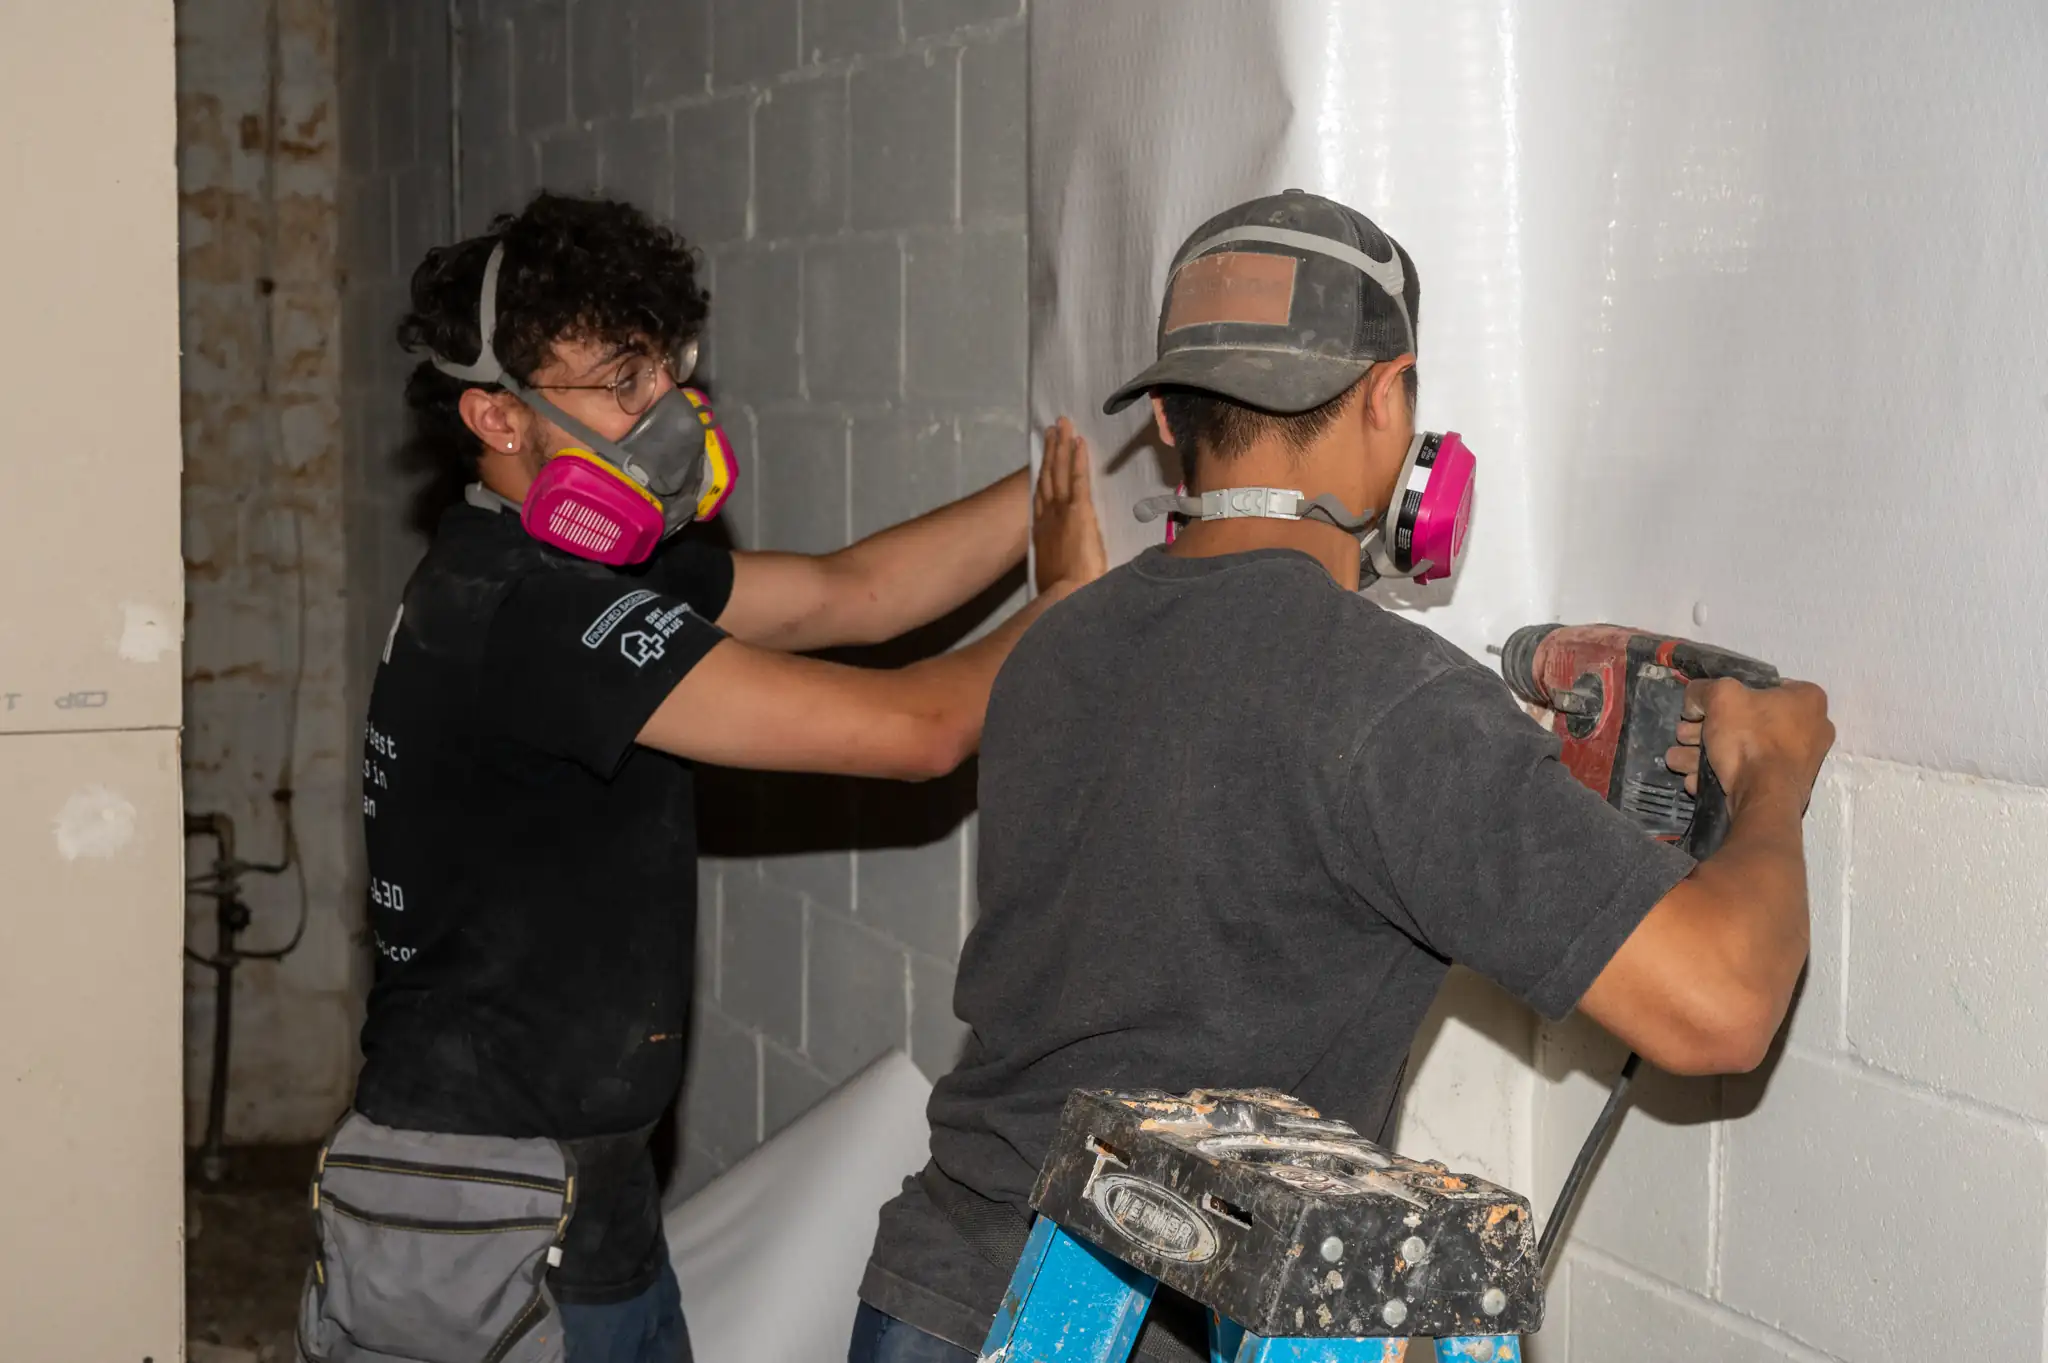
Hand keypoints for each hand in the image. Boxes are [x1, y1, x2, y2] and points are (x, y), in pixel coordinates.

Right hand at [1032, 416, 1107, 593]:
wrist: (1065, 597)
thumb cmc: (1065, 593)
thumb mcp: (1055, 574)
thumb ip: (1059, 560)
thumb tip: (1063, 561)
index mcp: (1042, 532)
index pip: (1041, 497)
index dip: (1043, 475)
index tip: (1044, 459)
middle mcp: (1047, 516)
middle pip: (1047, 477)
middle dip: (1050, 451)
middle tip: (1052, 429)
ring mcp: (1061, 512)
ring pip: (1059, 472)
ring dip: (1060, 447)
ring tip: (1061, 426)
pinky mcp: (1078, 512)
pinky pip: (1078, 479)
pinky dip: (1077, 459)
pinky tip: (1078, 441)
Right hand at [1666, 677, 1833, 813]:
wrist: (1763, 796)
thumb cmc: (1750, 737)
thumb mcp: (1720, 696)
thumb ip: (1703, 689)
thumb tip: (1695, 703)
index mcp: (1807, 699)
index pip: (1762, 686)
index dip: (1728, 694)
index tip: (1706, 706)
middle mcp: (1811, 728)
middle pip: (1748, 721)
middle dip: (1708, 728)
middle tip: (1685, 734)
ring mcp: (1799, 761)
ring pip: (1744, 749)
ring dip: (1707, 752)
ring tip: (1678, 759)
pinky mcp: (1784, 787)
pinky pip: (1750, 773)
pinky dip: (1721, 773)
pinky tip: (1695, 778)